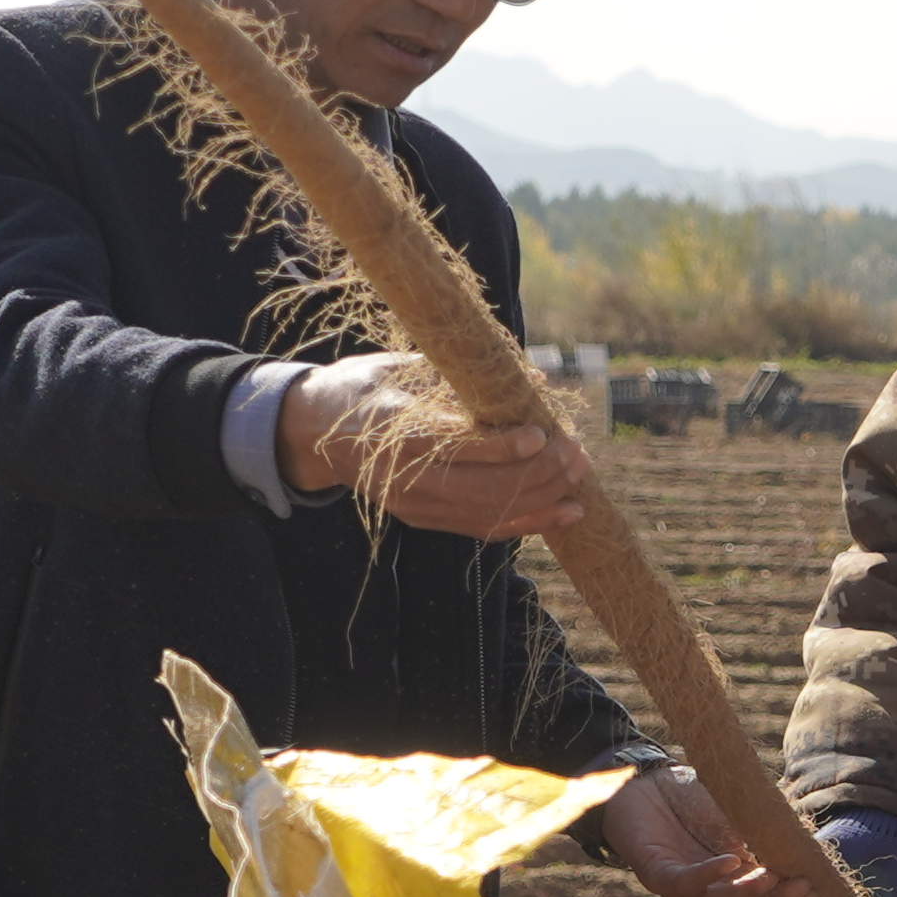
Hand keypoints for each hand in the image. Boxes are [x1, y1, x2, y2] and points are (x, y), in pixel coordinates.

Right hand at [283, 354, 588, 541]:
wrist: (317, 434)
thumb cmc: (364, 388)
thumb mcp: (399, 367)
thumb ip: (459, 375)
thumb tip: (531, 378)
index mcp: (393, 434)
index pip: (455, 448)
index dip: (501, 446)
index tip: (542, 431)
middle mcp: (404, 480)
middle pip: (481, 489)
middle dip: (536, 473)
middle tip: (575, 451)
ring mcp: (416, 507)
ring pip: (489, 513)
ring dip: (542, 498)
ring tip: (579, 473)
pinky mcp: (426, 520)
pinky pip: (485, 529)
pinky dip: (530, 523)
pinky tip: (566, 511)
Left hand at [590, 767, 806, 896]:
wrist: (645, 780)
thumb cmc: (693, 798)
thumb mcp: (739, 814)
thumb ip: (766, 832)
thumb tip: (808, 840)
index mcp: (734, 882)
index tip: (816, 894)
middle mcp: (710, 892)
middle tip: (803, 887)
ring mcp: (683, 887)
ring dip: (747, 892)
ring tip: (771, 875)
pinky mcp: (657, 872)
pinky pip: (684, 882)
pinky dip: (709, 874)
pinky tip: (731, 861)